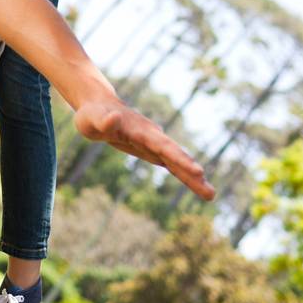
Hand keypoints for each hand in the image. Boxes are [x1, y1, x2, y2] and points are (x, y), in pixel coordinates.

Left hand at [73, 100, 214, 200]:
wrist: (100, 107)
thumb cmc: (92, 115)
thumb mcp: (91, 119)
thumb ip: (103, 121)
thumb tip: (113, 118)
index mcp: (139, 130)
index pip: (162, 146)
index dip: (179, 158)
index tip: (197, 170)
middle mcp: (152, 136)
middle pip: (175, 155)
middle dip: (192, 172)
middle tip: (210, 191)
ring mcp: (154, 144)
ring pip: (177, 162)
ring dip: (193, 177)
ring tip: (211, 194)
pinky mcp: (153, 151)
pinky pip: (172, 165)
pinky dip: (185, 175)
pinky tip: (200, 186)